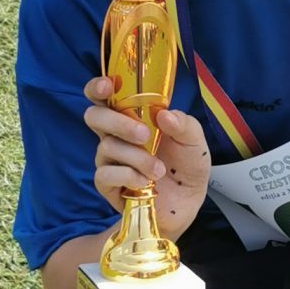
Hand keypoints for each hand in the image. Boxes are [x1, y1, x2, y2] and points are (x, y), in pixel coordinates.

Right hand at [85, 78, 210, 240]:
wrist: (188, 202)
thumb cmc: (186, 165)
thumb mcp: (195, 141)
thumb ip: (183, 124)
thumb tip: (164, 114)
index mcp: (132, 117)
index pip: (104, 96)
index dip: (99, 87)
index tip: (108, 86)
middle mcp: (116, 136)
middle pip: (94, 116)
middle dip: (118, 122)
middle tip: (144, 134)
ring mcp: (110, 160)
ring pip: (106, 147)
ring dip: (136, 157)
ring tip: (159, 170)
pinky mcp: (109, 185)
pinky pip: (105, 174)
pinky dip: (127, 176)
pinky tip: (145, 183)